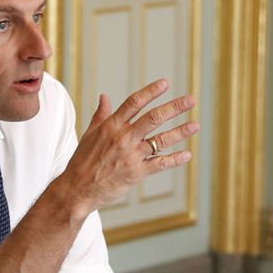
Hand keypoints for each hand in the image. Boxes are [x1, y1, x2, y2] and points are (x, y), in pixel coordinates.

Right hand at [62, 78, 198, 213]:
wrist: (77, 189)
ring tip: (195, 125)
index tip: (165, 84)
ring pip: (161, 140)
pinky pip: (160, 164)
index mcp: (111, 126)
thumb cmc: (82, 161)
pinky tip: (187, 155)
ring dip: (180, 132)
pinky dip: (174, 159)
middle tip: (190, 100)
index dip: (151, 91)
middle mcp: (123, 137)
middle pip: (153, 117)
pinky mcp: (136, 172)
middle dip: (174, 107)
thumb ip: (101, 115)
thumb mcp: (89, 134)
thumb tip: (104, 96)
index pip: (134, 102)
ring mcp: (131, 155)